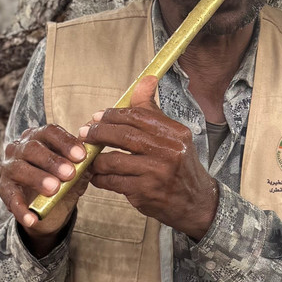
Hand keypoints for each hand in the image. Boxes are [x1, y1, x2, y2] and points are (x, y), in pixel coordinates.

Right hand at [0, 124, 89, 256]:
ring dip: (37, 178)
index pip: (50, 132)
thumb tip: (93, 161)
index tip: (82, 155)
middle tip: (69, 173)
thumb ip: (83, 167)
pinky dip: (21, 209)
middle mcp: (20, 147)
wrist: (47, 208)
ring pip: (20, 168)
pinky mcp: (4, 188)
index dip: (66, 142)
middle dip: (52, 161)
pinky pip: (11, 198)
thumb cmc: (61, 181)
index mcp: (40, 137)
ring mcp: (10, 167)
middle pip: (33, 148)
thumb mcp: (75, 174)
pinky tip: (33, 219)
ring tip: (54, 189)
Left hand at [80, 76, 218, 240]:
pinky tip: (98, 176)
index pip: (137, 116)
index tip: (97, 117)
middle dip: (98, 133)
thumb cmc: (179, 167)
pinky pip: (113, 181)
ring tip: (90, 158)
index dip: (112, 115)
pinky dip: (101, 178)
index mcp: (174, 133)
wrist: (196, 202)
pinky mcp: (145, 192)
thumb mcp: (173, 136)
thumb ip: (153, 111)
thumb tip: (145, 80)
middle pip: (123, 136)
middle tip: (84, 133)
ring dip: (97, 159)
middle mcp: (167, 151)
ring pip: (114, 160)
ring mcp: (156, 173)